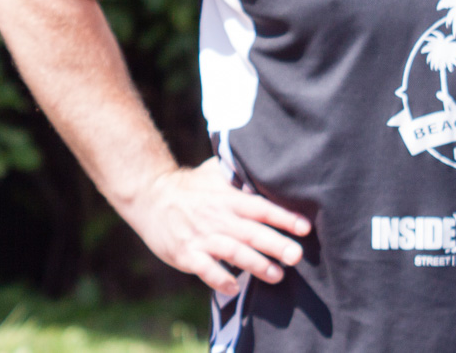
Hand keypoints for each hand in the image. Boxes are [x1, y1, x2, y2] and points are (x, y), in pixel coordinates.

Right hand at [121, 158, 310, 295]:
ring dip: (255, 264)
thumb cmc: (189, 186)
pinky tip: (233, 288)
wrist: (150, 195)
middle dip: (275, 244)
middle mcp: (217, 217)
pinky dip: (219, 278)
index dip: (283, 217)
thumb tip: (266, 166)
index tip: (305, 227)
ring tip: (277, 276)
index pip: (261, 208)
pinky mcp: (185, 253)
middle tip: (297, 256)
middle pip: (251, 232)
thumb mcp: (214, 173)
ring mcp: (201, 236)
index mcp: (228, 197)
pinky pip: (204, 268)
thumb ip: (239, 174)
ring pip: (232, 251)